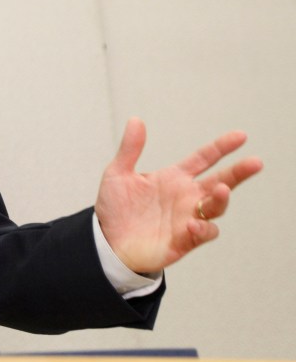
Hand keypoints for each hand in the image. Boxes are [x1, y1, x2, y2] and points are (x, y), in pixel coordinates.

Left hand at [95, 117, 262, 273]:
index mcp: (174, 178)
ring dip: (221, 199)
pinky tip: (192, 225)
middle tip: (255, 162)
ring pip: (216, 207)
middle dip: (239, 172)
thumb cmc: (115, 208)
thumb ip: (130, 149)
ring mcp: (188, 218)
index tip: (241, 136)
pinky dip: (202, 229)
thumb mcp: (118, 174)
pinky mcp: (184, 240)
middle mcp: (186, 197)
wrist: (107, 241)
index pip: (204, 158)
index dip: (221, 147)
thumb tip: (136, 120)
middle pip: (221, 181)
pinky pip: (203, 234)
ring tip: (220, 189)